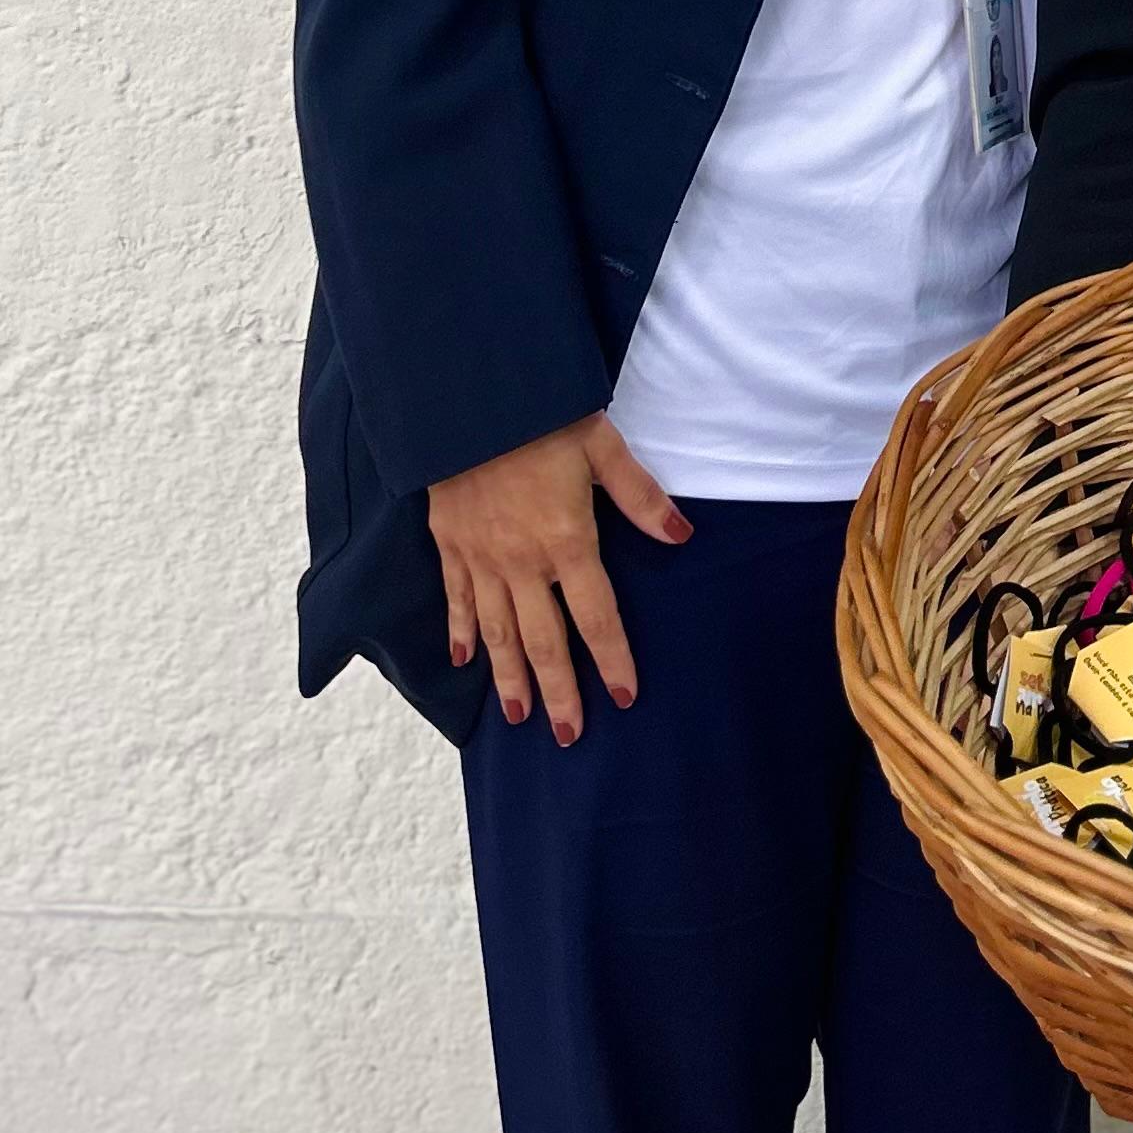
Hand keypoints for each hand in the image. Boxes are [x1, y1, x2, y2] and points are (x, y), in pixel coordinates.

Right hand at [429, 414, 689, 743]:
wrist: (467, 397)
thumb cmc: (542, 415)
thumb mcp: (602, 446)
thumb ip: (641, 496)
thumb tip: (683, 535)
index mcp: (567, 541)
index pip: (596, 616)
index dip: (612, 659)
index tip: (624, 697)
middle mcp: (522, 562)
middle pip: (544, 641)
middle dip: (559, 692)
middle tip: (568, 735)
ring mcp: (481, 557)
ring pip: (497, 632)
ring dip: (509, 677)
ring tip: (519, 717)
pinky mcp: (449, 544)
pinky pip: (455, 599)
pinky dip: (459, 632)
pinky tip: (462, 662)